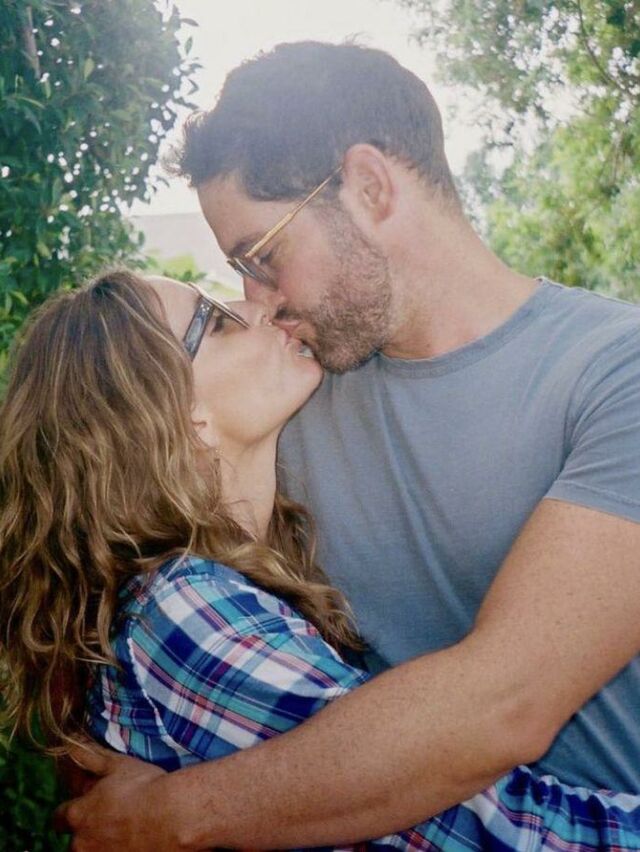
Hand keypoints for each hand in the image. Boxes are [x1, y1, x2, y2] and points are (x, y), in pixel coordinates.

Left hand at [52, 742, 180, 850]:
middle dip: (87, 834)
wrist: (174, 816)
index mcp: (78, 816)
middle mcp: (81, 844)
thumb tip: (70, 745)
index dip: (70, 812)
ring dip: (102, 846)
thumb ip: (88, 756)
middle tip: (110, 821)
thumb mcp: (115, 764)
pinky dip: (121, 851)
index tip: (83, 808)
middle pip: (75, 843)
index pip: (59, 818)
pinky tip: (136, 843)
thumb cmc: (144, 787)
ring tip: (126, 832)